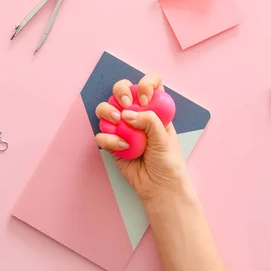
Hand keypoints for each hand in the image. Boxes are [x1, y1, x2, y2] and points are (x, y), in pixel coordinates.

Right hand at [95, 73, 189, 204]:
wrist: (159, 187)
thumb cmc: (168, 163)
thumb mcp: (165, 139)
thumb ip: (149, 120)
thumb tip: (127, 113)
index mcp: (155, 109)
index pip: (150, 83)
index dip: (145, 84)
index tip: (143, 99)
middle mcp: (137, 114)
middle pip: (122, 90)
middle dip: (120, 92)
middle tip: (125, 104)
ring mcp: (122, 128)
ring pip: (106, 109)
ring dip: (108, 112)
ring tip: (118, 123)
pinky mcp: (112, 143)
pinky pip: (102, 134)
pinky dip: (109, 139)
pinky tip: (123, 148)